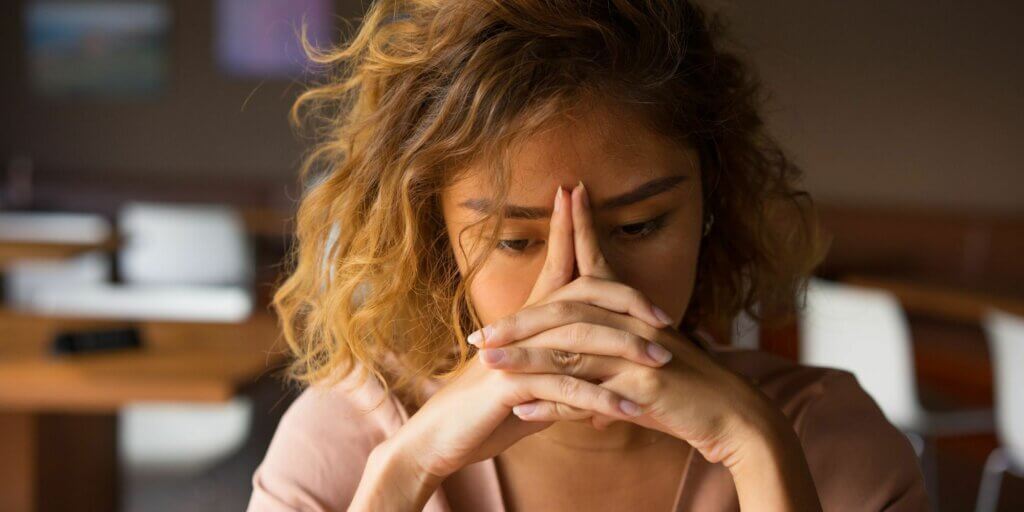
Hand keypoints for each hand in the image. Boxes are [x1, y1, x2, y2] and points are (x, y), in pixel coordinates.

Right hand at [389, 186, 645, 484]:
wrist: (437, 439)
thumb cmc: (486, 411)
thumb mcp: (531, 385)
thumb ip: (561, 368)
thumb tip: (595, 367)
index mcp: (526, 320)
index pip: (555, 264)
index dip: (569, 228)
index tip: (580, 193)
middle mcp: (520, 328)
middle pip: (579, 295)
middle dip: (624, 300)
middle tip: (666, 318)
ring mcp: (514, 353)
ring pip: (578, 338)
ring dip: (625, 350)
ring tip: (662, 362)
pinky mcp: (509, 384)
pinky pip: (564, 386)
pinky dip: (601, 399)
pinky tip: (630, 410)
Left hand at [475, 182, 790, 465]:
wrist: (734, 418)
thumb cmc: (686, 396)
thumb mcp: (641, 374)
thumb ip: (603, 377)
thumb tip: (566, 397)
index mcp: (634, 313)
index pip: (598, 264)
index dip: (577, 230)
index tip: (561, 194)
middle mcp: (634, 325)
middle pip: (567, 311)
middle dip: (519, 322)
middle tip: (477, 334)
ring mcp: (639, 353)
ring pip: (569, 350)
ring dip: (524, 358)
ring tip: (486, 366)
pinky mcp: (644, 385)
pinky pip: (588, 393)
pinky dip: (552, 403)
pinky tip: (521, 410)